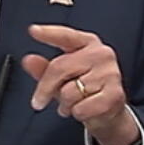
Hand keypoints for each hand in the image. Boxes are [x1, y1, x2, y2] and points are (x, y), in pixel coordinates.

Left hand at [21, 24, 138, 144]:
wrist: (109, 110)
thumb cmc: (85, 89)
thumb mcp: (61, 77)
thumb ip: (43, 68)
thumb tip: (28, 60)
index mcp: (88, 43)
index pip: (66, 36)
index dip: (49, 33)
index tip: (33, 30)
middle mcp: (101, 54)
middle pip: (59, 68)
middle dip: (45, 88)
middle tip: (38, 101)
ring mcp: (110, 74)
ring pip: (69, 92)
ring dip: (65, 104)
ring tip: (72, 103)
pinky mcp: (114, 95)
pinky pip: (81, 108)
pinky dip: (77, 113)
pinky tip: (84, 109)